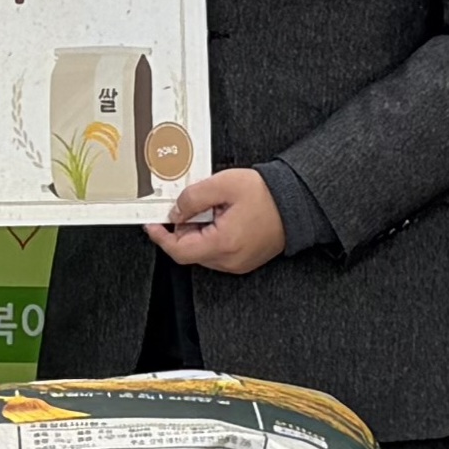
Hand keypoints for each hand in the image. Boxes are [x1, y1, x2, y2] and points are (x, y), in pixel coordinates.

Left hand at [146, 167, 289, 275]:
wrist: (297, 203)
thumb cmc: (267, 194)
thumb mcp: (224, 185)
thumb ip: (193, 198)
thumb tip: (175, 212)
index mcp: (223, 244)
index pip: (179, 250)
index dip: (160, 237)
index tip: (151, 225)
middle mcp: (230, 260)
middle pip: (190, 250)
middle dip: (184, 228)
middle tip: (194, 204)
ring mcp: (238, 263)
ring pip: (202, 251)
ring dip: (199, 231)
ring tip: (215, 208)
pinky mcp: (243, 260)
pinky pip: (217, 252)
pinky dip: (212, 235)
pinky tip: (223, 217)